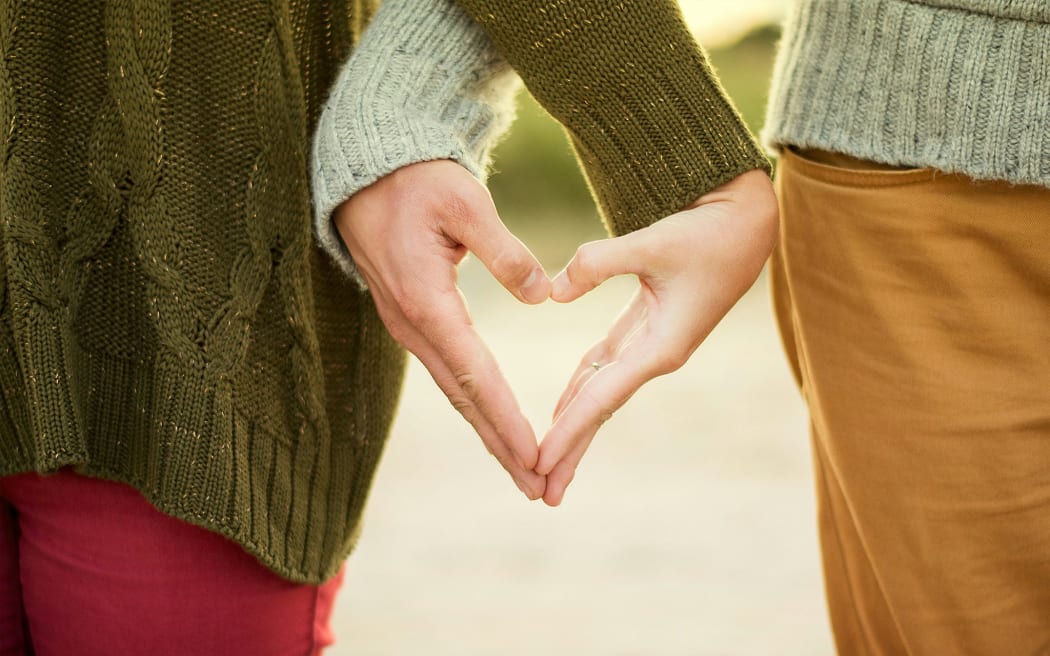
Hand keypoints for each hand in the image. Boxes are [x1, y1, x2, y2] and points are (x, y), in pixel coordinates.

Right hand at [333, 160, 550, 499]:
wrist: (365, 173)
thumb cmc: (416, 181)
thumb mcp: (464, 202)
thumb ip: (504, 250)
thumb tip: (542, 295)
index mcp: (427, 301)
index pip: (475, 374)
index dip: (507, 418)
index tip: (535, 455)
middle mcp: (413, 325)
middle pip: (463, 398)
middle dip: (501, 445)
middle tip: (537, 486)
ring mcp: (408, 326)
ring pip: (454, 391)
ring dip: (488, 432)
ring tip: (522, 468)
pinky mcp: (411, 319)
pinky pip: (447, 372)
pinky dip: (474, 404)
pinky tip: (493, 422)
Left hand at [536, 169, 778, 505]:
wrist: (747, 222)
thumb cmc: (708, 233)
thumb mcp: (653, 242)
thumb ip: (598, 264)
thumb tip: (552, 293)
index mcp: (662, 347)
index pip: (602, 398)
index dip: (568, 431)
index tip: (539, 463)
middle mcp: (656, 355)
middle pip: (600, 410)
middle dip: (571, 450)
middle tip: (541, 492)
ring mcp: (651, 345)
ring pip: (601, 393)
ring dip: (574, 426)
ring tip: (546, 463)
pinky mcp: (646, 327)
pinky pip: (605, 368)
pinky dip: (581, 389)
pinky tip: (562, 409)